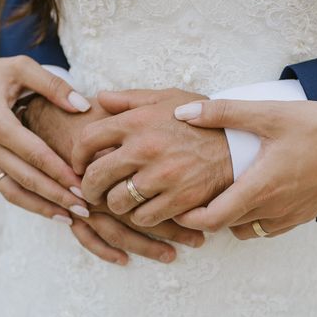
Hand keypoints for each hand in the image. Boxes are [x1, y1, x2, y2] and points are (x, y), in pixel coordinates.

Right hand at [0, 55, 91, 220]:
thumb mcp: (23, 67)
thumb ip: (54, 85)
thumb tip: (83, 107)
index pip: (34, 153)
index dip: (59, 171)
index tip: (83, 184)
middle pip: (26, 178)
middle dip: (56, 196)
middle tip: (85, 208)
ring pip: (14, 192)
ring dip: (43, 208)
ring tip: (72, 217)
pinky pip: (7, 191)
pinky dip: (30, 205)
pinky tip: (54, 213)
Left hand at [71, 89, 233, 227]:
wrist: (240, 146)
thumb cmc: (201, 122)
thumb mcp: (169, 99)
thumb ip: (131, 99)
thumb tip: (99, 98)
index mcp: (138, 121)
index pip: (88, 140)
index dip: (76, 156)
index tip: (78, 166)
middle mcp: (145, 148)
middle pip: (96, 176)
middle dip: (89, 188)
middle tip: (93, 192)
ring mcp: (162, 177)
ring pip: (117, 202)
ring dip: (116, 204)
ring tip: (122, 200)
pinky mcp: (178, 200)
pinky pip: (143, 218)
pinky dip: (141, 216)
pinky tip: (146, 208)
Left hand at [173, 99, 316, 237]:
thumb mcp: (269, 113)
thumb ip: (223, 113)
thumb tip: (184, 113)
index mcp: (260, 188)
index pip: (213, 219)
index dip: (189, 218)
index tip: (176, 206)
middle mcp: (273, 210)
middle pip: (225, 226)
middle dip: (204, 217)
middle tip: (191, 198)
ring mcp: (289, 217)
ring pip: (246, 229)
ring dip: (229, 218)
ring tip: (222, 194)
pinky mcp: (302, 216)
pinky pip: (267, 228)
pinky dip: (252, 218)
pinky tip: (253, 195)